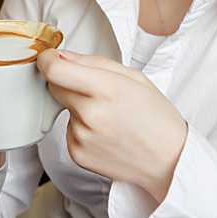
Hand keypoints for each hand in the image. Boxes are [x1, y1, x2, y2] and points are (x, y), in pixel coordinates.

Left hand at [36, 48, 188, 201]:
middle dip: (67, 82)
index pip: (56, 70)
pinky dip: (82, 128)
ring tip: (109, 118)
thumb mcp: (135, 78)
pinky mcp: (77, 154)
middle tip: (95, 90)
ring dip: (79, 107)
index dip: (47, 60)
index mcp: (107, 89)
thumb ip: (94, 62)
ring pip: (65, 109)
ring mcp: (82, 137)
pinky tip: (106, 134)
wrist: (169, 161)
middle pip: (55, 87)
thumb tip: (62, 56)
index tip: (49, 57)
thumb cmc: (157, 118)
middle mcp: (91, 114)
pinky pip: (69, 130)